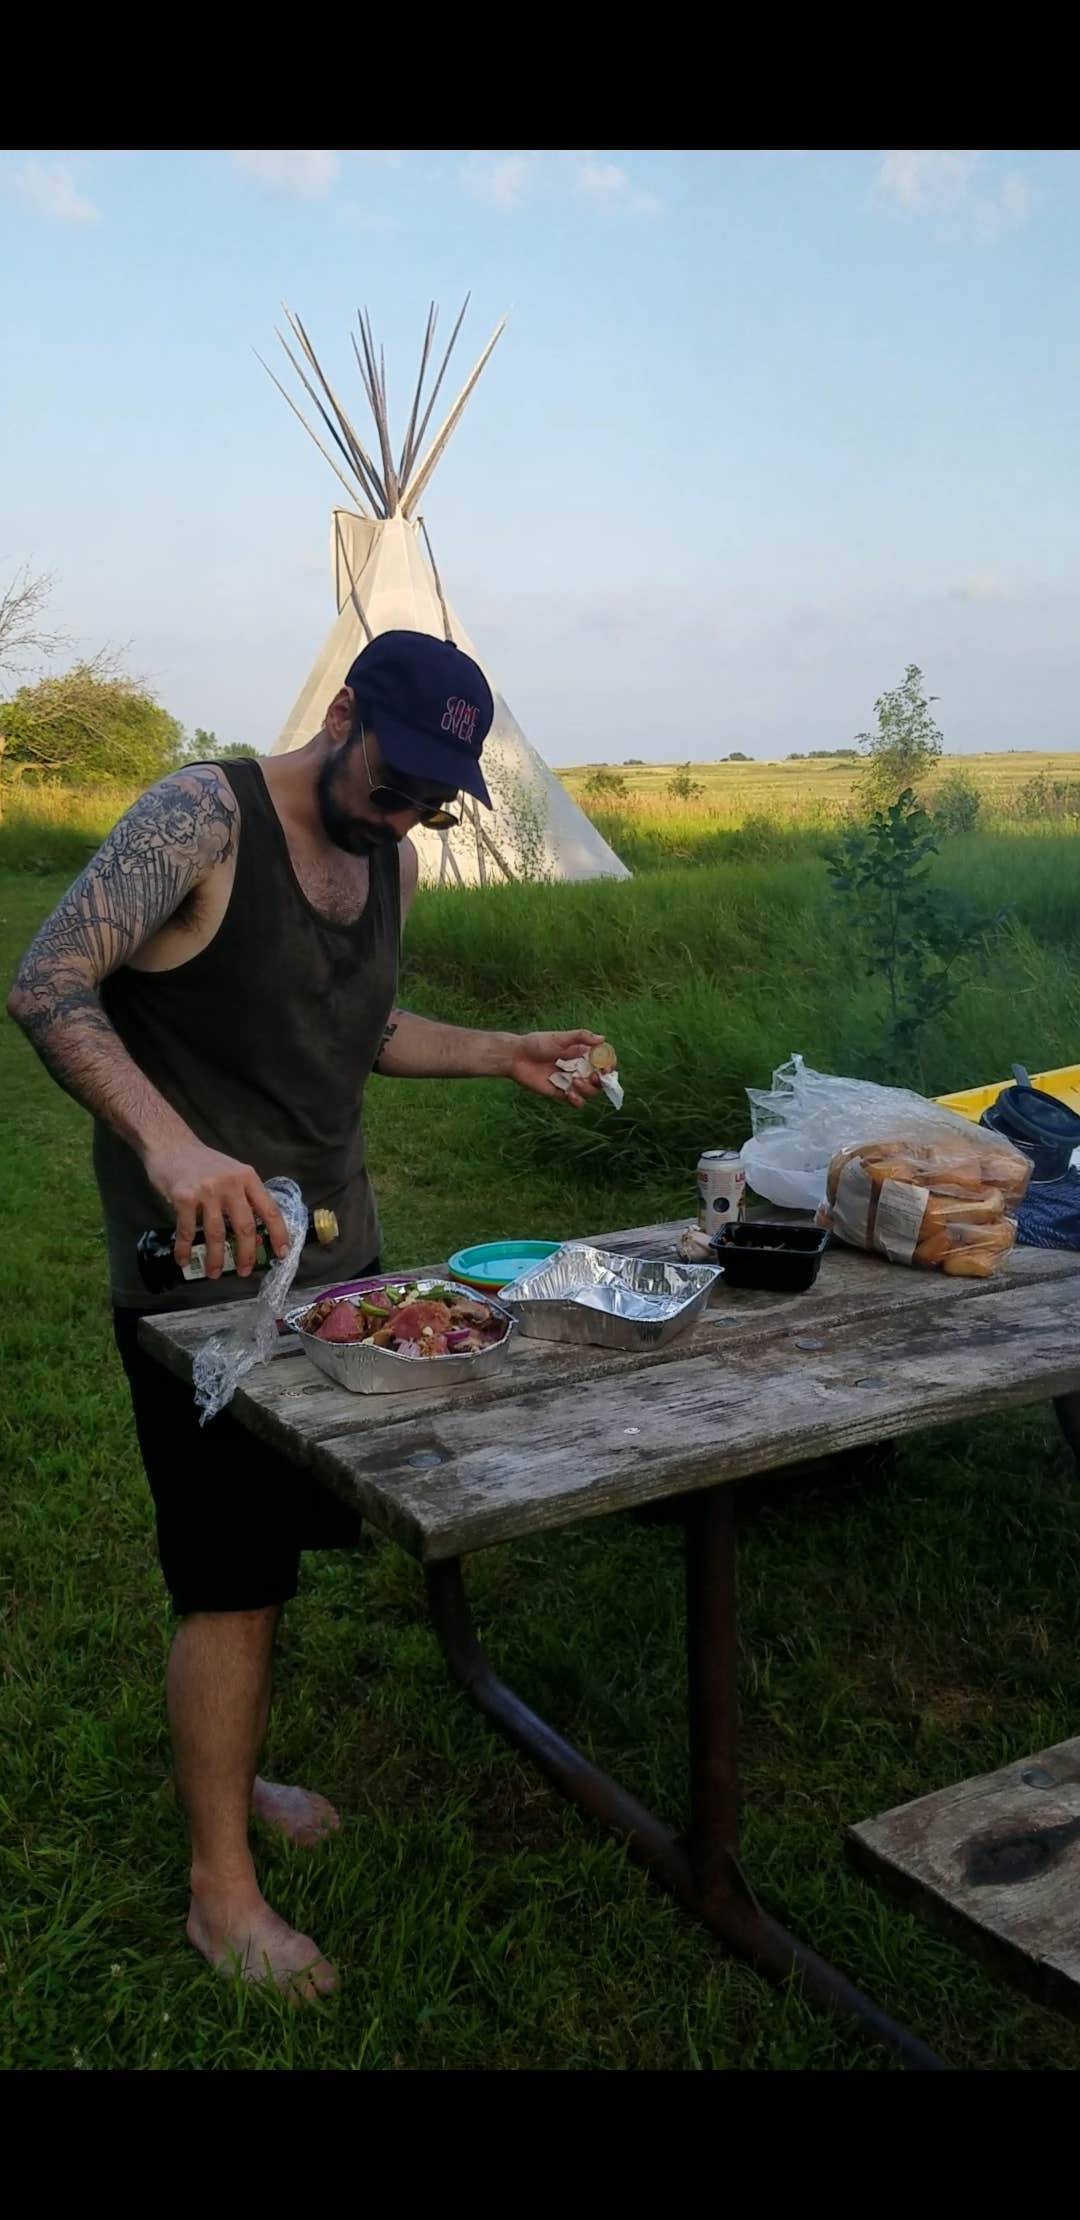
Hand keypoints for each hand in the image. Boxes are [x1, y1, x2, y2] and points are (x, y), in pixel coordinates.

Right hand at [142, 1137, 289, 1278]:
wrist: (170, 1144)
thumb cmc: (203, 1162)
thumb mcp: (232, 1172)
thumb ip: (244, 1196)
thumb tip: (255, 1232)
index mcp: (247, 1177)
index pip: (269, 1209)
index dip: (279, 1234)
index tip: (282, 1253)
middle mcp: (230, 1184)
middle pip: (245, 1226)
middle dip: (246, 1254)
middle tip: (245, 1271)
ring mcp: (207, 1190)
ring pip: (216, 1233)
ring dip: (216, 1258)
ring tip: (215, 1273)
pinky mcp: (184, 1197)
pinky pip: (186, 1231)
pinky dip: (184, 1249)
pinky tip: (184, 1260)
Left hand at [507, 1029, 605, 1109]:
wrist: (516, 1057)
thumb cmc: (537, 1043)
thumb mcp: (559, 1037)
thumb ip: (581, 1037)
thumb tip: (603, 1038)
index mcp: (582, 1054)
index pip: (603, 1062)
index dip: (609, 1066)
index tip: (606, 1068)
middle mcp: (579, 1069)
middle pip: (600, 1080)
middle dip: (601, 1081)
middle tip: (593, 1076)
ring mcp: (571, 1082)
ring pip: (591, 1092)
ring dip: (588, 1089)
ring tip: (575, 1081)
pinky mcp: (561, 1093)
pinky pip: (576, 1102)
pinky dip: (577, 1101)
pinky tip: (570, 1094)